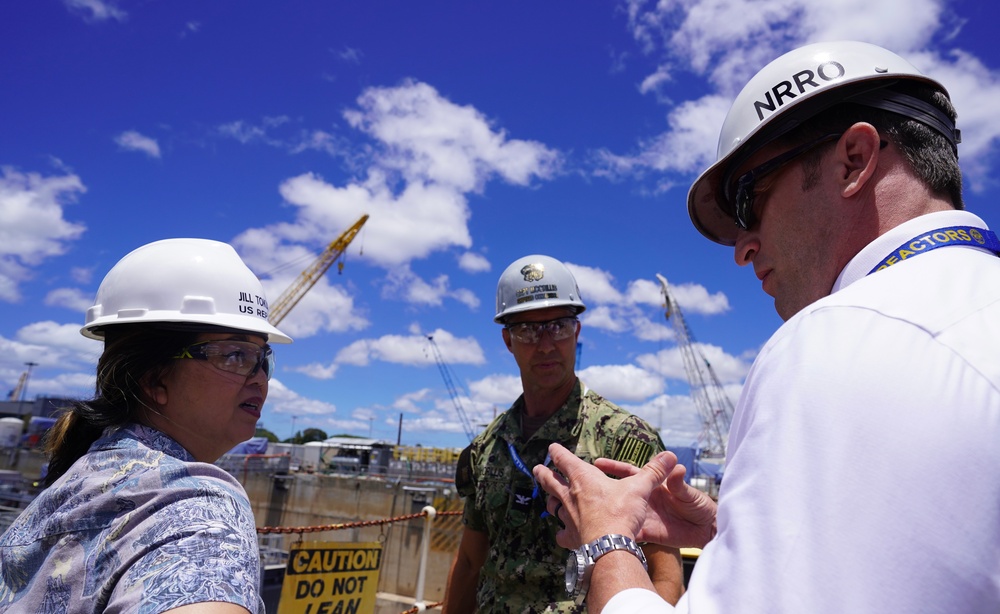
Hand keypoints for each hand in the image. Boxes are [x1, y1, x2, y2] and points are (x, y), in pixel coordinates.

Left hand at [532, 443, 678, 548]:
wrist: (610, 545)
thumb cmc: (621, 512)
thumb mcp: (640, 488)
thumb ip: (653, 471)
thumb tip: (671, 455)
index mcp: (582, 477)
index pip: (563, 459)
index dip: (557, 452)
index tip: (552, 448)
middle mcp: (570, 494)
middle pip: (549, 480)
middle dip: (543, 473)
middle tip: (537, 469)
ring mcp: (567, 516)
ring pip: (552, 506)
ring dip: (550, 501)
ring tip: (550, 501)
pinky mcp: (570, 536)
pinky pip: (561, 534)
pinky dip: (561, 533)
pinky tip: (563, 535)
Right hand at [595, 456, 716, 548]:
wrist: (707, 531)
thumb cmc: (700, 506)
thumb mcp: (689, 493)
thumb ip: (679, 484)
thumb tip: (677, 468)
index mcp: (654, 485)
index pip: (631, 473)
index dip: (615, 467)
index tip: (598, 463)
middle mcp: (646, 499)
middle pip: (621, 492)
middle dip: (604, 489)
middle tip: (585, 485)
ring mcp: (645, 515)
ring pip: (622, 512)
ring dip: (609, 511)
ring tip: (589, 510)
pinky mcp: (648, 532)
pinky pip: (630, 531)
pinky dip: (620, 531)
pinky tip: (606, 532)